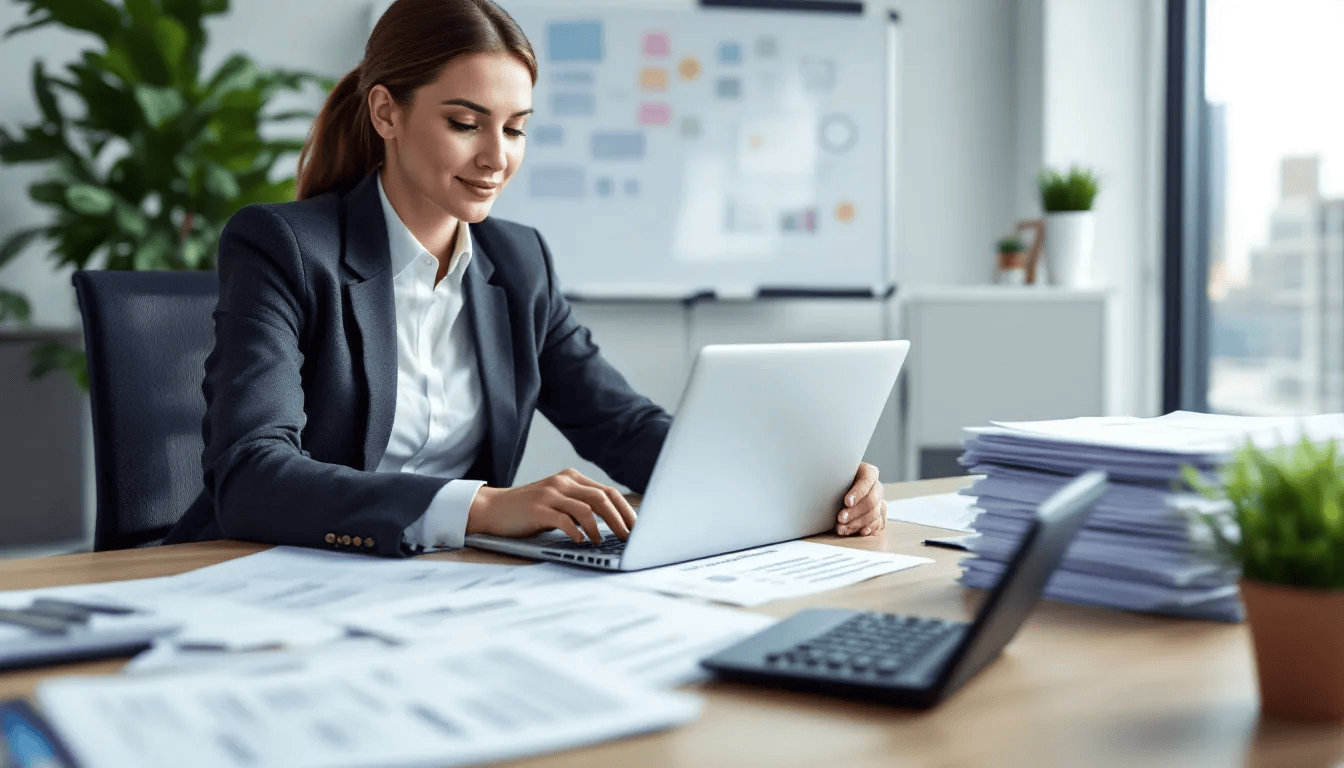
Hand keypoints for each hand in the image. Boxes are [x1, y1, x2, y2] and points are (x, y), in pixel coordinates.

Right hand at [466, 468, 637, 543]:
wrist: (492, 508)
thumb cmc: (528, 511)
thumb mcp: (557, 502)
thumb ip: (580, 507)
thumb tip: (613, 525)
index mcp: (572, 478)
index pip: (608, 492)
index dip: (626, 510)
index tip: (638, 528)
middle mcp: (563, 482)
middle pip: (602, 498)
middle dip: (620, 520)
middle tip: (630, 538)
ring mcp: (550, 493)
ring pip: (587, 508)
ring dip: (601, 527)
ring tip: (605, 542)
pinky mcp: (537, 508)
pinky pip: (564, 519)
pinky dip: (577, 531)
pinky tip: (582, 541)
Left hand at [836, 462, 884, 536]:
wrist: (840, 486)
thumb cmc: (838, 478)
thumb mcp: (836, 474)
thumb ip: (835, 478)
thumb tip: (823, 484)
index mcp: (869, 472)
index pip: (866, 482)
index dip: (857, 493)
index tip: (847, 502)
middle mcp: (877, 487)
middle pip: (871, 501)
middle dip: (855, 512)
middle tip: (840, 518)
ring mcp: (880, 502)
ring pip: (874, 515)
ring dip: (857, 523)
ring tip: (842, 528)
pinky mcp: (879, 515)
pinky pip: (877, 524)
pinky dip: (866, 529)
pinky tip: (858, 532)